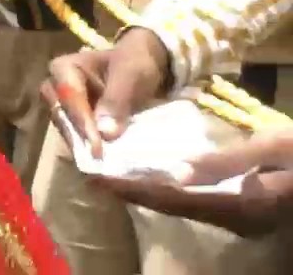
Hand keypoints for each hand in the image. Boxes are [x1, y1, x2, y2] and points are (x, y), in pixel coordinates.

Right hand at [41, 27, 170, 156]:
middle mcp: (56, 87)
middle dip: (77, 135)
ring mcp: (65, 105)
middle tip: (96, 156)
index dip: (82, 122)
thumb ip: (116, 100)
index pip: (68, 97)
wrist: (146, 63)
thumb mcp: (130, 74)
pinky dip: (88, 146)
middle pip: (60, 115)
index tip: (97, 146)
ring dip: (82, 144)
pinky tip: (101, 159)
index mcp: (63, 68)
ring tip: (99, 162)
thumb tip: (105, 134)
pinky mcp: (76, 119)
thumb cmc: (135, 62)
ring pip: (66, 127)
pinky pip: (77, 134)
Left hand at [96, 128, 292, 235]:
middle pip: (172, 205)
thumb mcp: (273, 148)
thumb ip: (225, 163)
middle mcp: (235, 218)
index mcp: (238, 204)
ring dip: (149, 192)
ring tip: (115, 176)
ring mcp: (242, 219)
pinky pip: (200, 204)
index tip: (96, 179)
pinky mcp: (247, 212)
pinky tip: (159, 178)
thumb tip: (176, 174)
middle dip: (132, 191)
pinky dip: (173, 192)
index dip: (130, 189)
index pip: (170, 197)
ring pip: (184, 206)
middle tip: (93, 176)